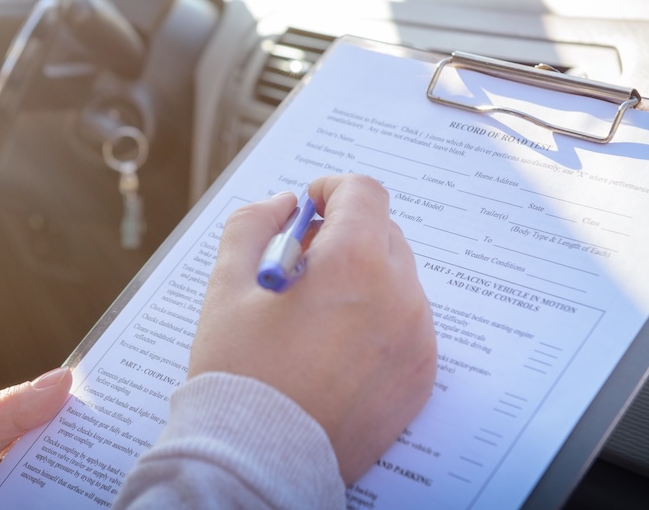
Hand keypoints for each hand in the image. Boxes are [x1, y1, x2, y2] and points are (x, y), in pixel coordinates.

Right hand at [189, 174, 436, 484]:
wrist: (261, 459)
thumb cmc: (240, 372)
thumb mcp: (228, 284)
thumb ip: (253, 224)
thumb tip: (284, 205)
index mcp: (355, 262)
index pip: (364, 193)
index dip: (333, 190)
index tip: (310, 205)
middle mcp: (399, 294)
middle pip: (383, 233)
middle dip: (345, 234)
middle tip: (303, 262)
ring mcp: (416, 338)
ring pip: (397, 279)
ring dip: (363, 277)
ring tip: (315, 312)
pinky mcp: (420, 375)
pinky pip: (406, 323)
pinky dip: (377, 319)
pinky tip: (334, 346)